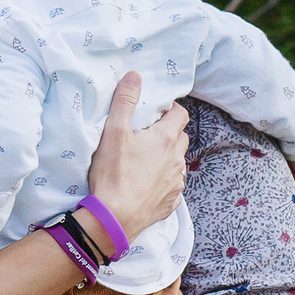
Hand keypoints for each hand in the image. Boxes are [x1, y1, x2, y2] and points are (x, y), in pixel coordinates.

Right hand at [85, 71, 189, 244]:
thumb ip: (125, 102)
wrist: (115, 218)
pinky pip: (172, 185)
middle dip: (169, 132)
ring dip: (167, 157)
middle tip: (149, 134)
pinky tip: (147, 183)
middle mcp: (176, 160)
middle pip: (181, 138)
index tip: (156, 111)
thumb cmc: (113, 174)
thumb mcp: (114, 132)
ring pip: (178, 162)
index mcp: (166, 139)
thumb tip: (134, 76)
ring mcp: (176, 183)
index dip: (171, 109)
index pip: (181, 114)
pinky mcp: (170, 202)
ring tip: (145, 159)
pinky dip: (164, 180)